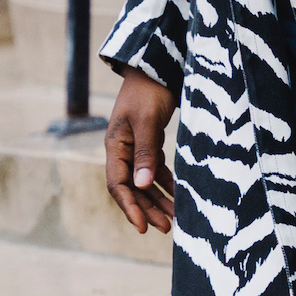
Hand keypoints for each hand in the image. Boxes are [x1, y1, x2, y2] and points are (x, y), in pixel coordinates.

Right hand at [105, 69, 177, 235]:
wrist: (156, 67)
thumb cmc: (149, 91)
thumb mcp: (147, 121)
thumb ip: (145, 153)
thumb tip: (141, 185)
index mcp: (115, 147)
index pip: (118, 185)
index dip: (129, 207)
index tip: (142, 228)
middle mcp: (122, 150)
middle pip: (132, 188)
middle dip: (147, 209)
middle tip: (167, 228)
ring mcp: (136, 147)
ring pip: (145, 182)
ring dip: (159, 200)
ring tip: (176, 218)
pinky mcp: (150, 143)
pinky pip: (156, 170)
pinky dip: (167, 183)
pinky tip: (180, 195)